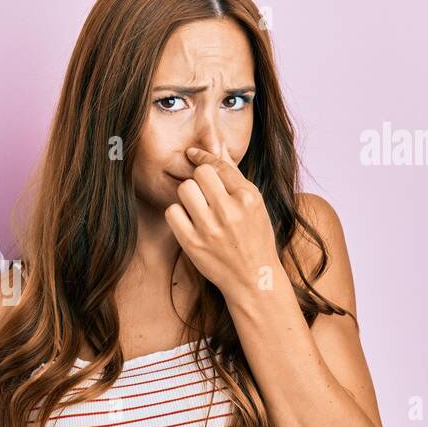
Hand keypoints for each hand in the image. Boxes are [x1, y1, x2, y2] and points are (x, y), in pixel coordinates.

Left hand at [163, 146, 280, 298]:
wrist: (253, 278)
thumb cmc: (255, 238)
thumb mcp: (255, 205)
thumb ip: (235, 178)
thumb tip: (217, 148)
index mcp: (248, 197)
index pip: (219, 165)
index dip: (203, 157)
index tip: (193, 154)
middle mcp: (229, 210)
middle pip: (199, 175)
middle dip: (199, 181)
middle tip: (205, 195)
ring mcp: (210, 227)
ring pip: (184, 190)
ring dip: (188, 197)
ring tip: (198, 209)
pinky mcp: (192, 243)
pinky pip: (172, 211)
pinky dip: (178, 214)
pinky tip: (189, 222)